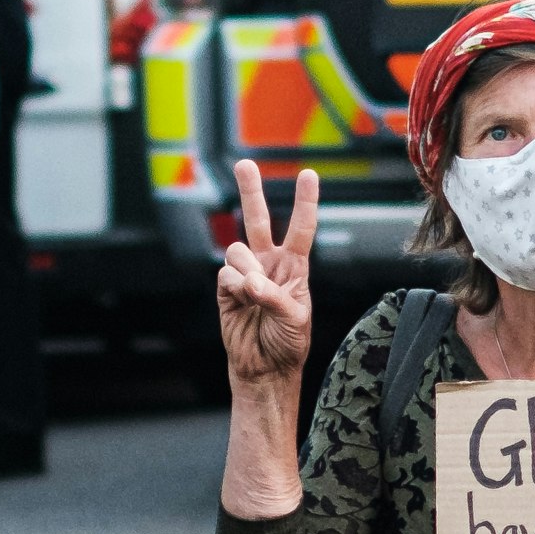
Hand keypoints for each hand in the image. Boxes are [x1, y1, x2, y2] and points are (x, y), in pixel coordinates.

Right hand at [216, 158, 317, 389]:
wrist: (264, 369)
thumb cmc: (288, 344)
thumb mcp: (295, 319)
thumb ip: (274, 296)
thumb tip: (249, 281)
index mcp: (295, 267)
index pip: (301, 228)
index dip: (305, 201)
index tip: (309, 174)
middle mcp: (269, 264)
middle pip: (258, 219)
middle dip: (250, 191)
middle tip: (243, 164)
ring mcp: (245, 274)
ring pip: (237, 249)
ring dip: (247, 270)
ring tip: (254, 295)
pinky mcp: (225, 289)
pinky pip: (225, 273)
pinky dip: (234, 286)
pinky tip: (241, 302)